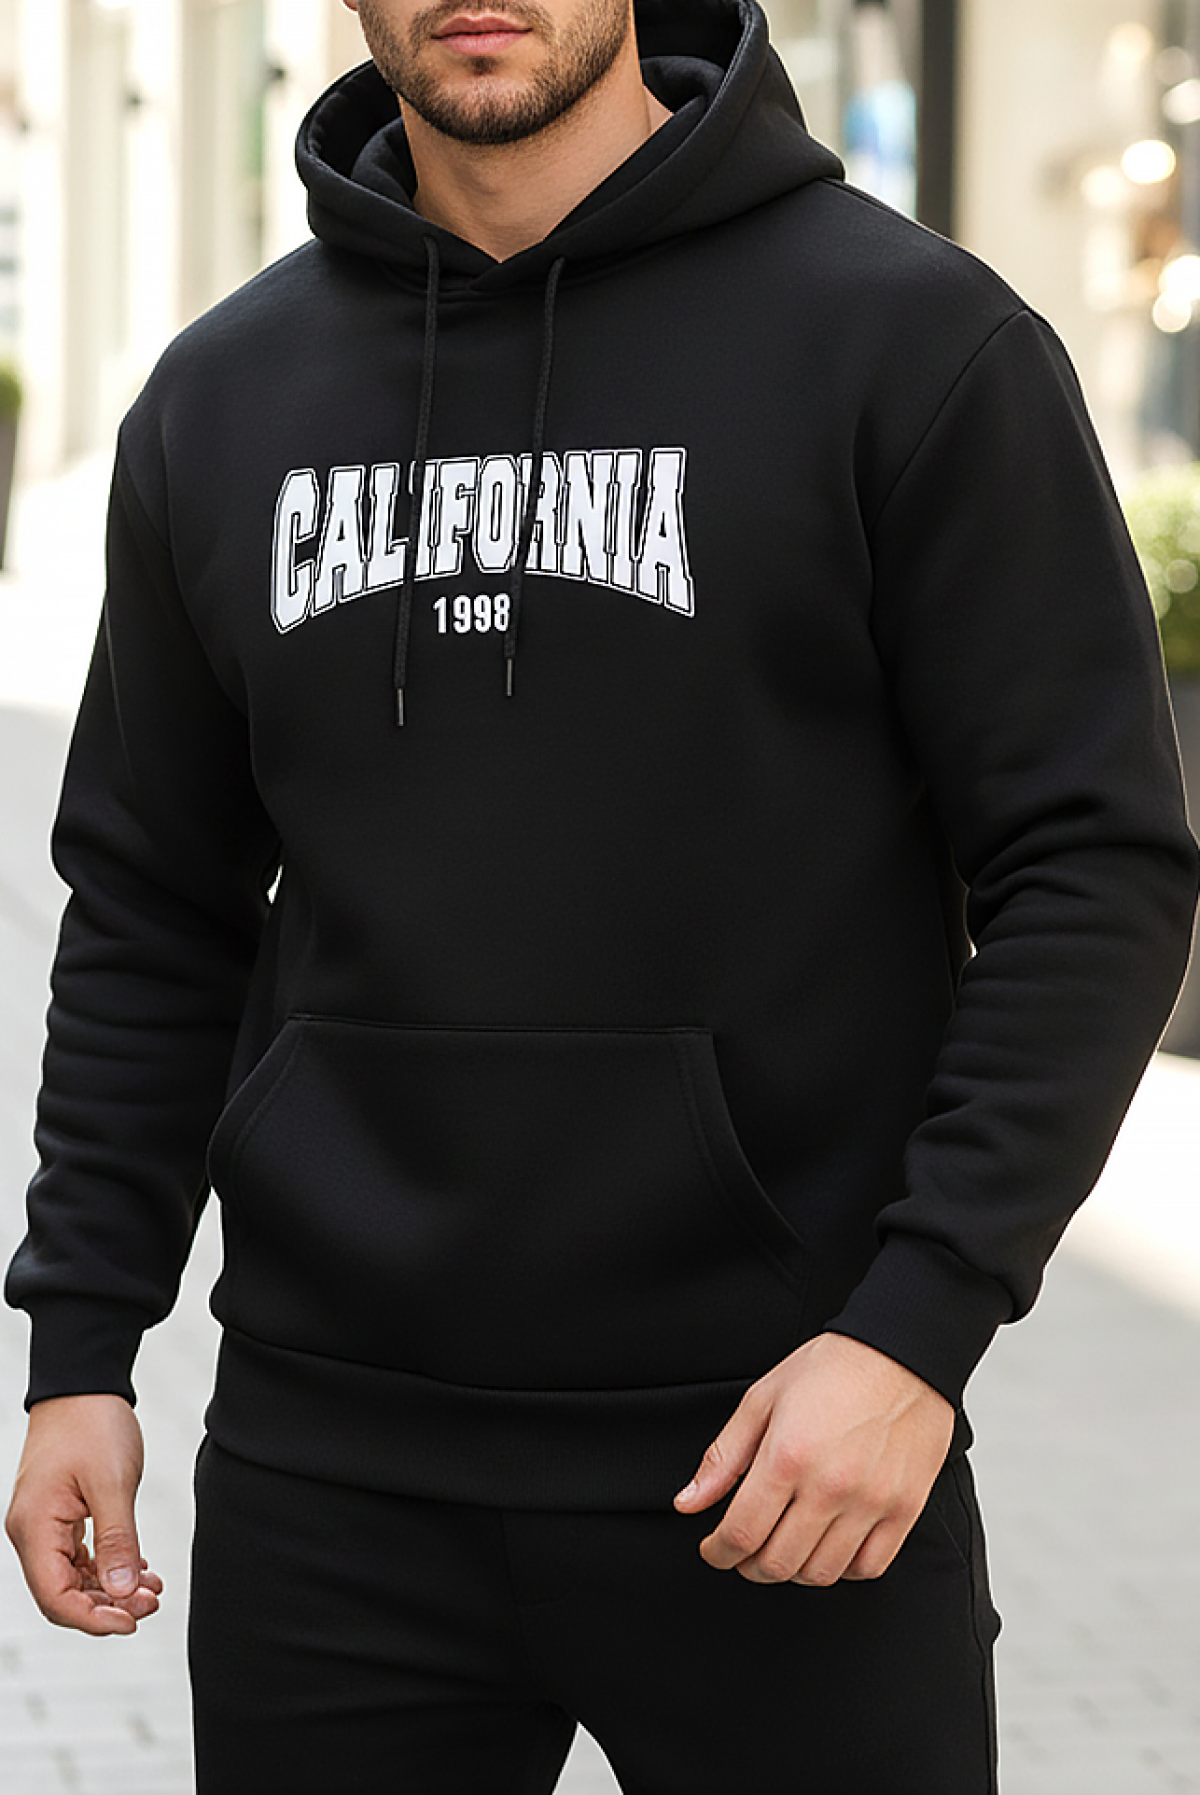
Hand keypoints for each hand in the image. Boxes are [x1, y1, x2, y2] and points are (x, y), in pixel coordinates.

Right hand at [5, 1393, 162, 1634]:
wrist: (83, 1384)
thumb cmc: (93, 1424)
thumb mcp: (113, 1483)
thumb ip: (117, 1541)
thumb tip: (123, 1594)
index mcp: (34, 1527)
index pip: (55, 1597)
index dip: (92, 1619)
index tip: (133, 1621)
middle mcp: (30, 1532)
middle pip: (61, 1594)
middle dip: (106, 1605)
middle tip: (152, 1601)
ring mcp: (42, 1524)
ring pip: (71, 1578)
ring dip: (110, 1588)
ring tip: (152, 1588)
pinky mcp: (57, 1515)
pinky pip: (77, 1556)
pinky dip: (106, 1567)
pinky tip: (138, 1568)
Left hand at [673, 1332, 954, 1585]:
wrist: (902, 1353)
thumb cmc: (832, 1368)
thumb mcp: (763, 1399)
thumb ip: (723, 1457)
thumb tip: (689, 1502)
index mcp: (787, 1455)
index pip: (742, 1533)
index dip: (718, 1552)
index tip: (714, 1549)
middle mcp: (830, 1485)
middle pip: (778, 1562)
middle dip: (749, 1566)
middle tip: (744, 1552)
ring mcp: (871, 1502)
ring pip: (821, 1573)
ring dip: (792, 1571)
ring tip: (784, 1549)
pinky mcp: (903, 1509)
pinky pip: (868, 1567)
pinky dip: (841, 1569)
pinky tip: (827, 1547)